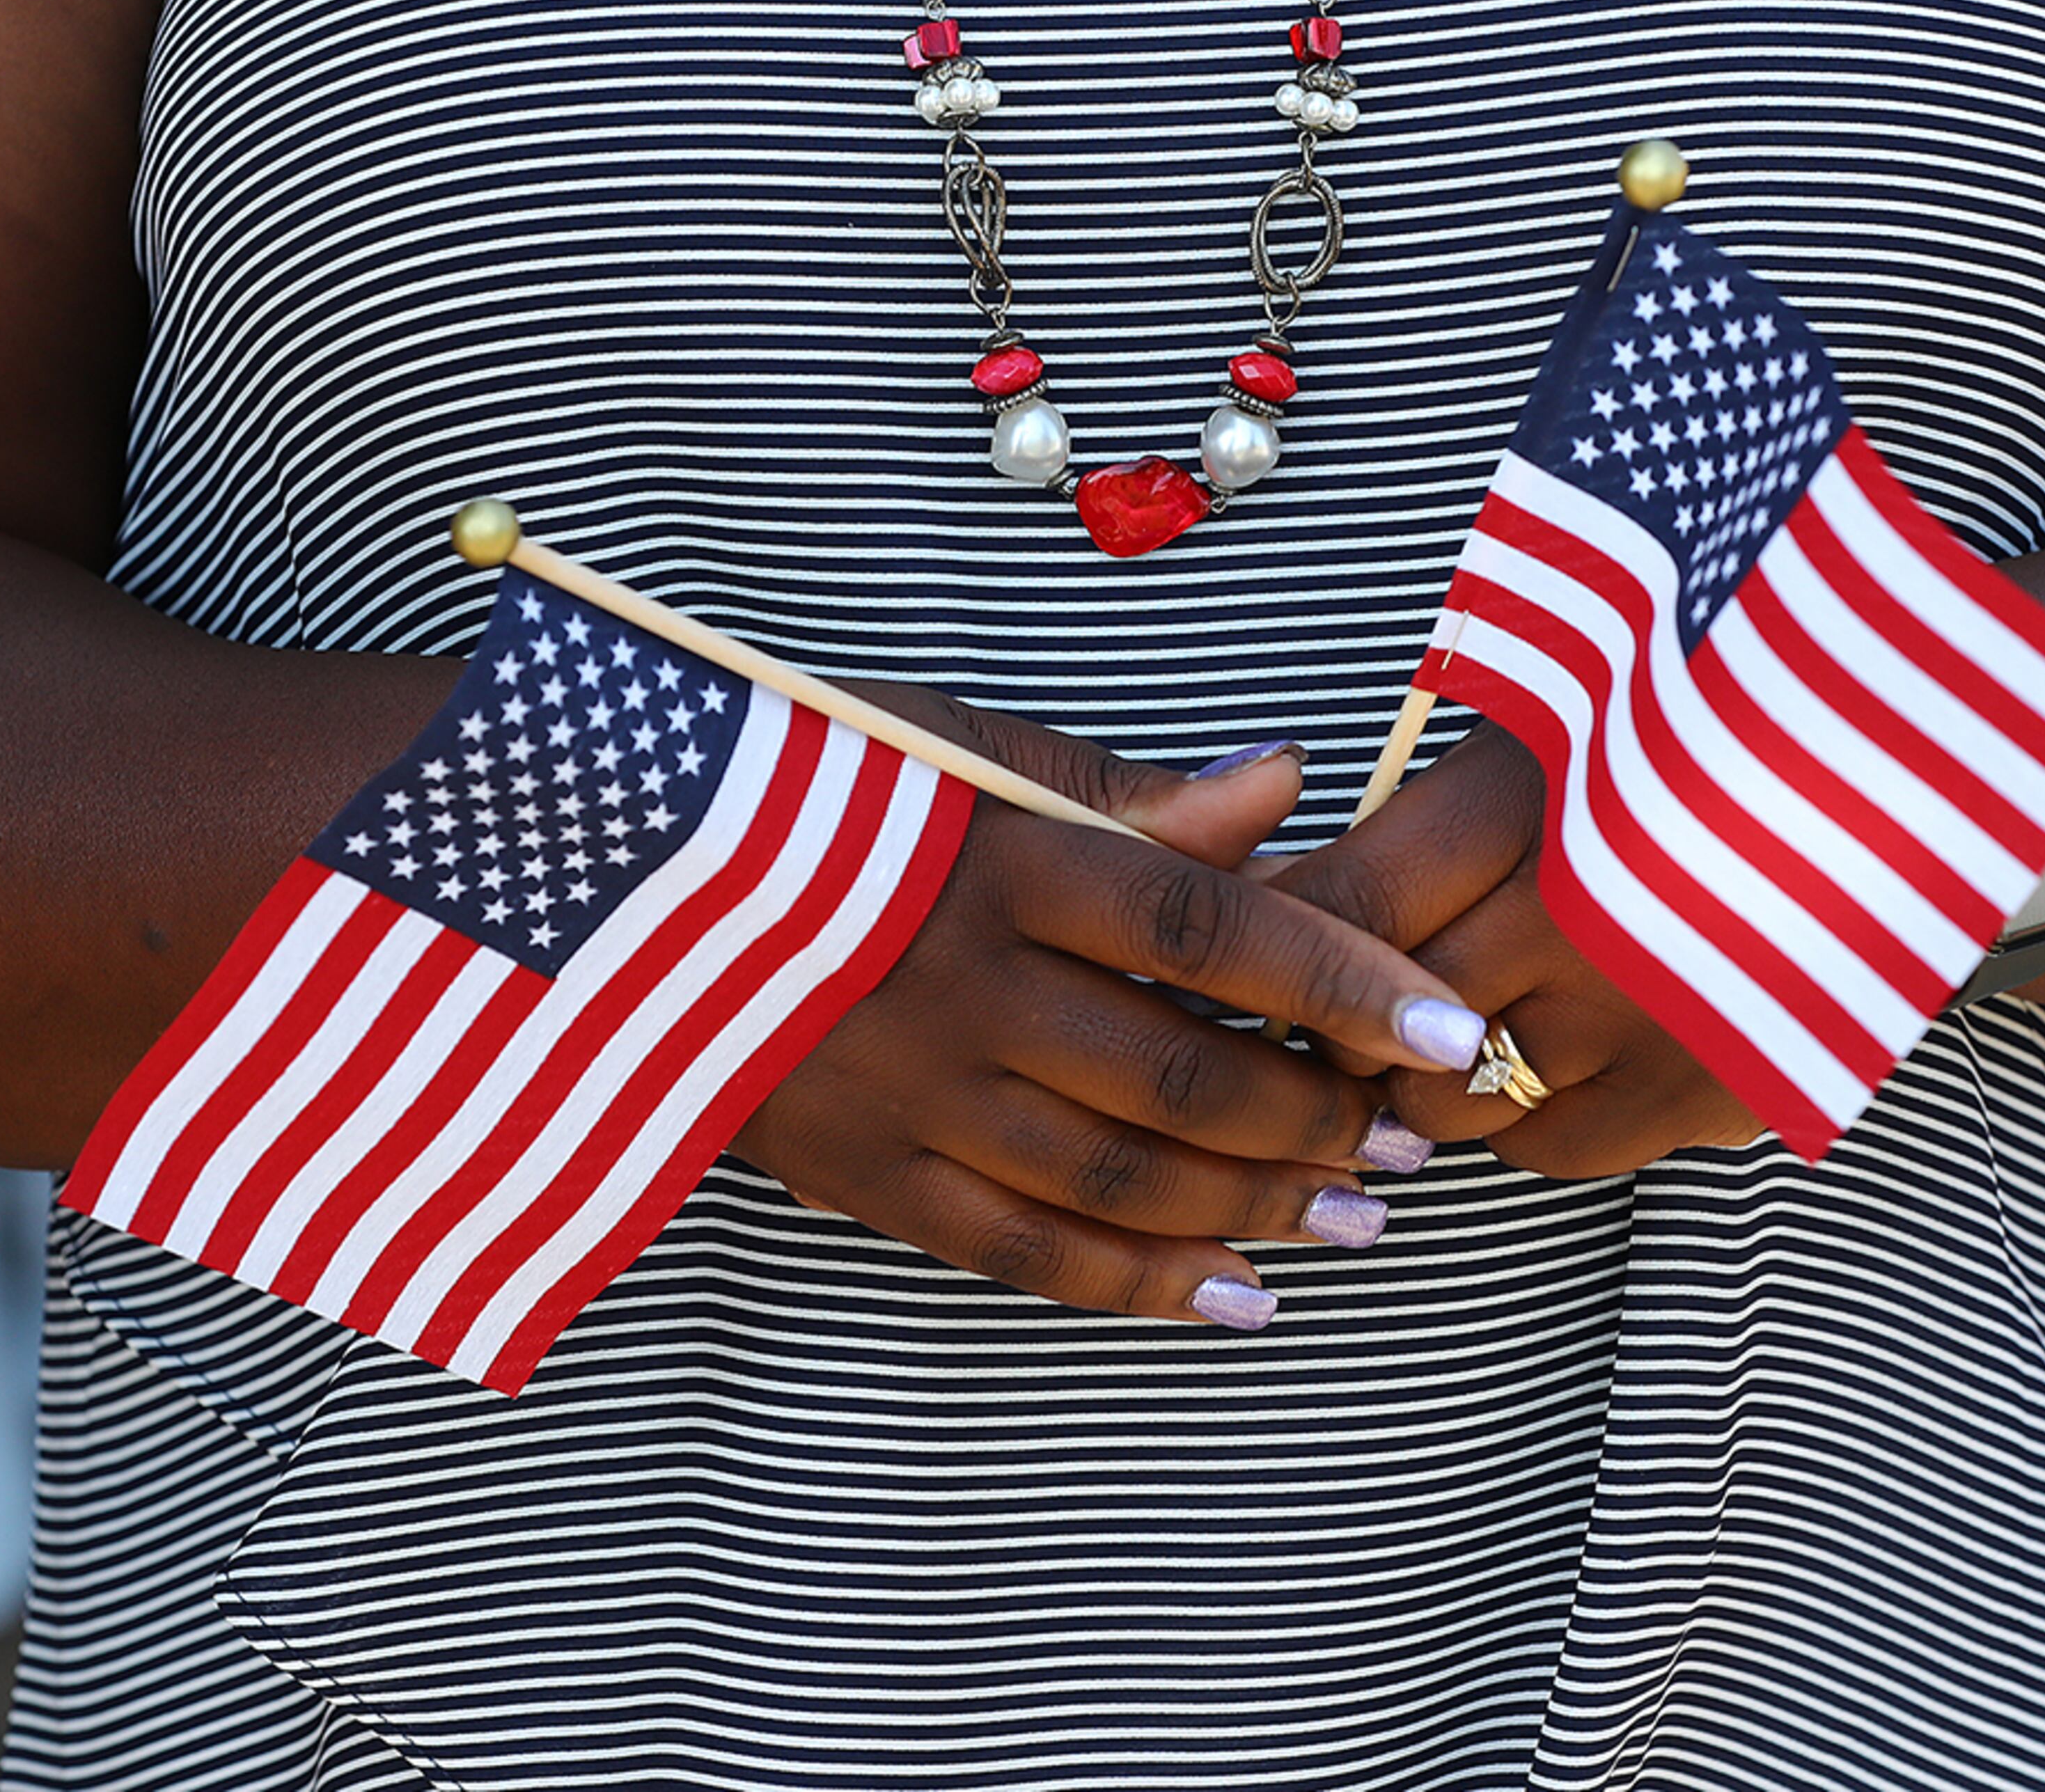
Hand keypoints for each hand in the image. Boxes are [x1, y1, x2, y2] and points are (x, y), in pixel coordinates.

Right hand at [729, 698, 1485, 1327]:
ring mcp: (907, 1093)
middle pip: (1176, 1071)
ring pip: (1113, 1176)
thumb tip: (1282, 784)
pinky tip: (1230, 1300)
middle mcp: (961, 987)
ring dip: (1250, 1210)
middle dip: (1313, 1118)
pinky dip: (1134, 1284)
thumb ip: (1122, 791)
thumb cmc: (797, 787)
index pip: (1204, 927)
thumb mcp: (948, 744)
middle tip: (1410, 1142)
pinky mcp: (860, 1172)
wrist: (597, 881)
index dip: (1338, 982)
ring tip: (1355, 1221)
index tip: (1447, 1029)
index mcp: (995, 861)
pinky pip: (1017, 1248)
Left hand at [1269, 722, 1761, 1175]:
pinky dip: (1516, 1117)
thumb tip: (1288, 880)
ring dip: (1419, 1077)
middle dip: (1331, 1023)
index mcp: (1543, 794)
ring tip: (1433, 1027)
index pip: (1345, 902)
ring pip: (1451, 1103)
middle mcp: (1588, 915)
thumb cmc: (1722, 715)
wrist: (1933, 767)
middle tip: (1315, 1007)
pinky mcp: (1715, 1090)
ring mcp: (1653, 1018)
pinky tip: (1532, 1062)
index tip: (1241, 951)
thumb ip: (1438, 806)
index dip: (1275, 940)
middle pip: (1381, 1021)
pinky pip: (1551, 1146)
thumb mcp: (1572, 709)